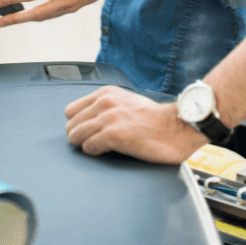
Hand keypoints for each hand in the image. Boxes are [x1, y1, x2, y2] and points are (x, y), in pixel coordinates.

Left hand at [0, 0, 129, 26]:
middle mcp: (65, 0)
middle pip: (34, 14)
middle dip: (14, 19)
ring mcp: (70, 7)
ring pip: (43, 17)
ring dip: (26, 19)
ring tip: (11, 18)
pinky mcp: (74, 8)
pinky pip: (53, 14)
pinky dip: (40, 15)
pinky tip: (31, 12)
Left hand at [65, 86, 206, 162]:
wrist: (175, 127)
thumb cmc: (153, 119)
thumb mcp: (125, 101)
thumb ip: (106, 106)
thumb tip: (88, 119)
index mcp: (106, 93)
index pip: (71, 110)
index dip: (79, 123)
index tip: (87, 130)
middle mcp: (104, 102)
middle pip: (71, 125)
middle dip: (80, 135)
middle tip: (93, 141)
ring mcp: (108, 118)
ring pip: (75, 136)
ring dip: (85, 144)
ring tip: (100, 146)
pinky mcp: (113, 135)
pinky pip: (88, 147)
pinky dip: (95, 152)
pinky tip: (107, 150)